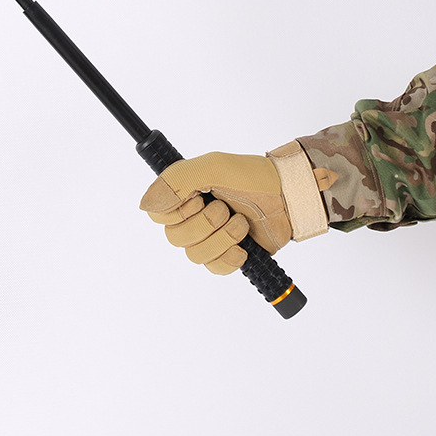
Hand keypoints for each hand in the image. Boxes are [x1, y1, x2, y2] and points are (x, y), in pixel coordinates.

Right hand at [139, 146, 336, 273]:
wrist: (288, 196)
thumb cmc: (252, 176)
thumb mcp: (213, 167)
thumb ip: (177, 181)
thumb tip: (146, 205)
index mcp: (185, 194)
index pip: (157, 215)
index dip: (176, 212)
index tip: (197, 199)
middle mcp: (193, 217)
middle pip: (175, 238)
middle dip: (205, 224)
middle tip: (225, 208)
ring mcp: (210, 237)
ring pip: (194, 255)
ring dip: (222, 238)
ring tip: (240, 222)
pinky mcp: (228, 254)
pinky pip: (214, 268)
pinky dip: (229, 258)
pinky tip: (242, 247)